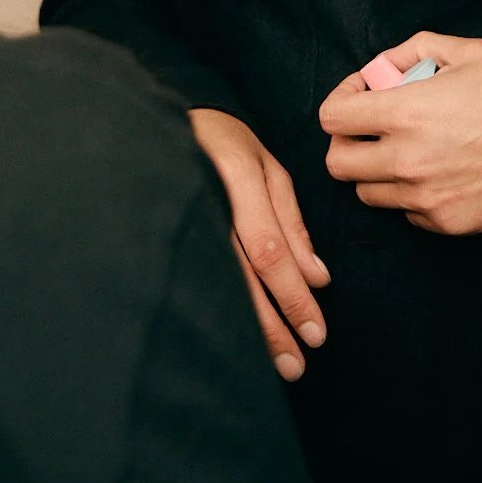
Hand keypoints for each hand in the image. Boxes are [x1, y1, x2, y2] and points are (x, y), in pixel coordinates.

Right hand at [188, 108, 329, 381]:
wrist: (162, 115)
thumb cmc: (224, 142)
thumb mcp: (267, 168)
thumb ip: (292, 222)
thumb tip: (319, 279)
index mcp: (237, 179)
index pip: (269, 250)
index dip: (293, 296)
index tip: (316, 334)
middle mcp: (207, 202)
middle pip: (242, 275)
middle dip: (272, 326)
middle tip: (297, 367)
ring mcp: (179, 218)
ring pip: (216, 285)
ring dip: (247, 329)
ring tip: (272, 365)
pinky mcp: (163, 232)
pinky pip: (195, 279)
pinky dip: (216, 312)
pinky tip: (230, 342)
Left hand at [318, 32, 481, 234]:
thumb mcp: (471, 52)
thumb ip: (416, 50)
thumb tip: (385, 66)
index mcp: (408, 112)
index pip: (332, 118)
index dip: (342, 99)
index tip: (362, 93)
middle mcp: (408, 160)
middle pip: (337, 163)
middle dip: (348, 140)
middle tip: (373, 125)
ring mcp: (426, 197)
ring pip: (367, 192)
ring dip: (377, 169)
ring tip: (409, 147)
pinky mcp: (447, 223)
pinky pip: (406, 212)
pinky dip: (411, 193)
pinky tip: (439, 170)